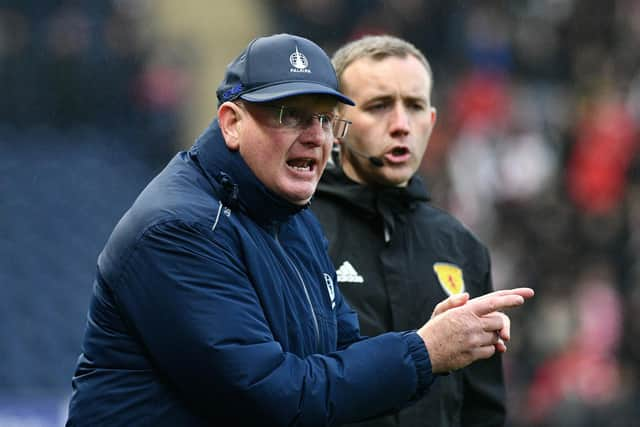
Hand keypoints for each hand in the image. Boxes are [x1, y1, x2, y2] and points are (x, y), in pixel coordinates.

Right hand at [417, 287, 533, 372]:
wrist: (423, 353)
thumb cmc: (432, 330)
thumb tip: (468, 296)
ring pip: (496, 337)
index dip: (509, 299)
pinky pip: (490, 351)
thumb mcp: (440, 311)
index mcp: (465, 311)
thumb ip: (454, 301)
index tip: (523, 297)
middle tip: (488, 325)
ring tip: (474, 336)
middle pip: (499, 321)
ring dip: (492, 337)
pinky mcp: (473, 354)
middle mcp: (472, 325)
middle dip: (499, 323)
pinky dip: (487, 349)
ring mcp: (473, 340)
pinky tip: (473, 347)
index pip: (493, 302)